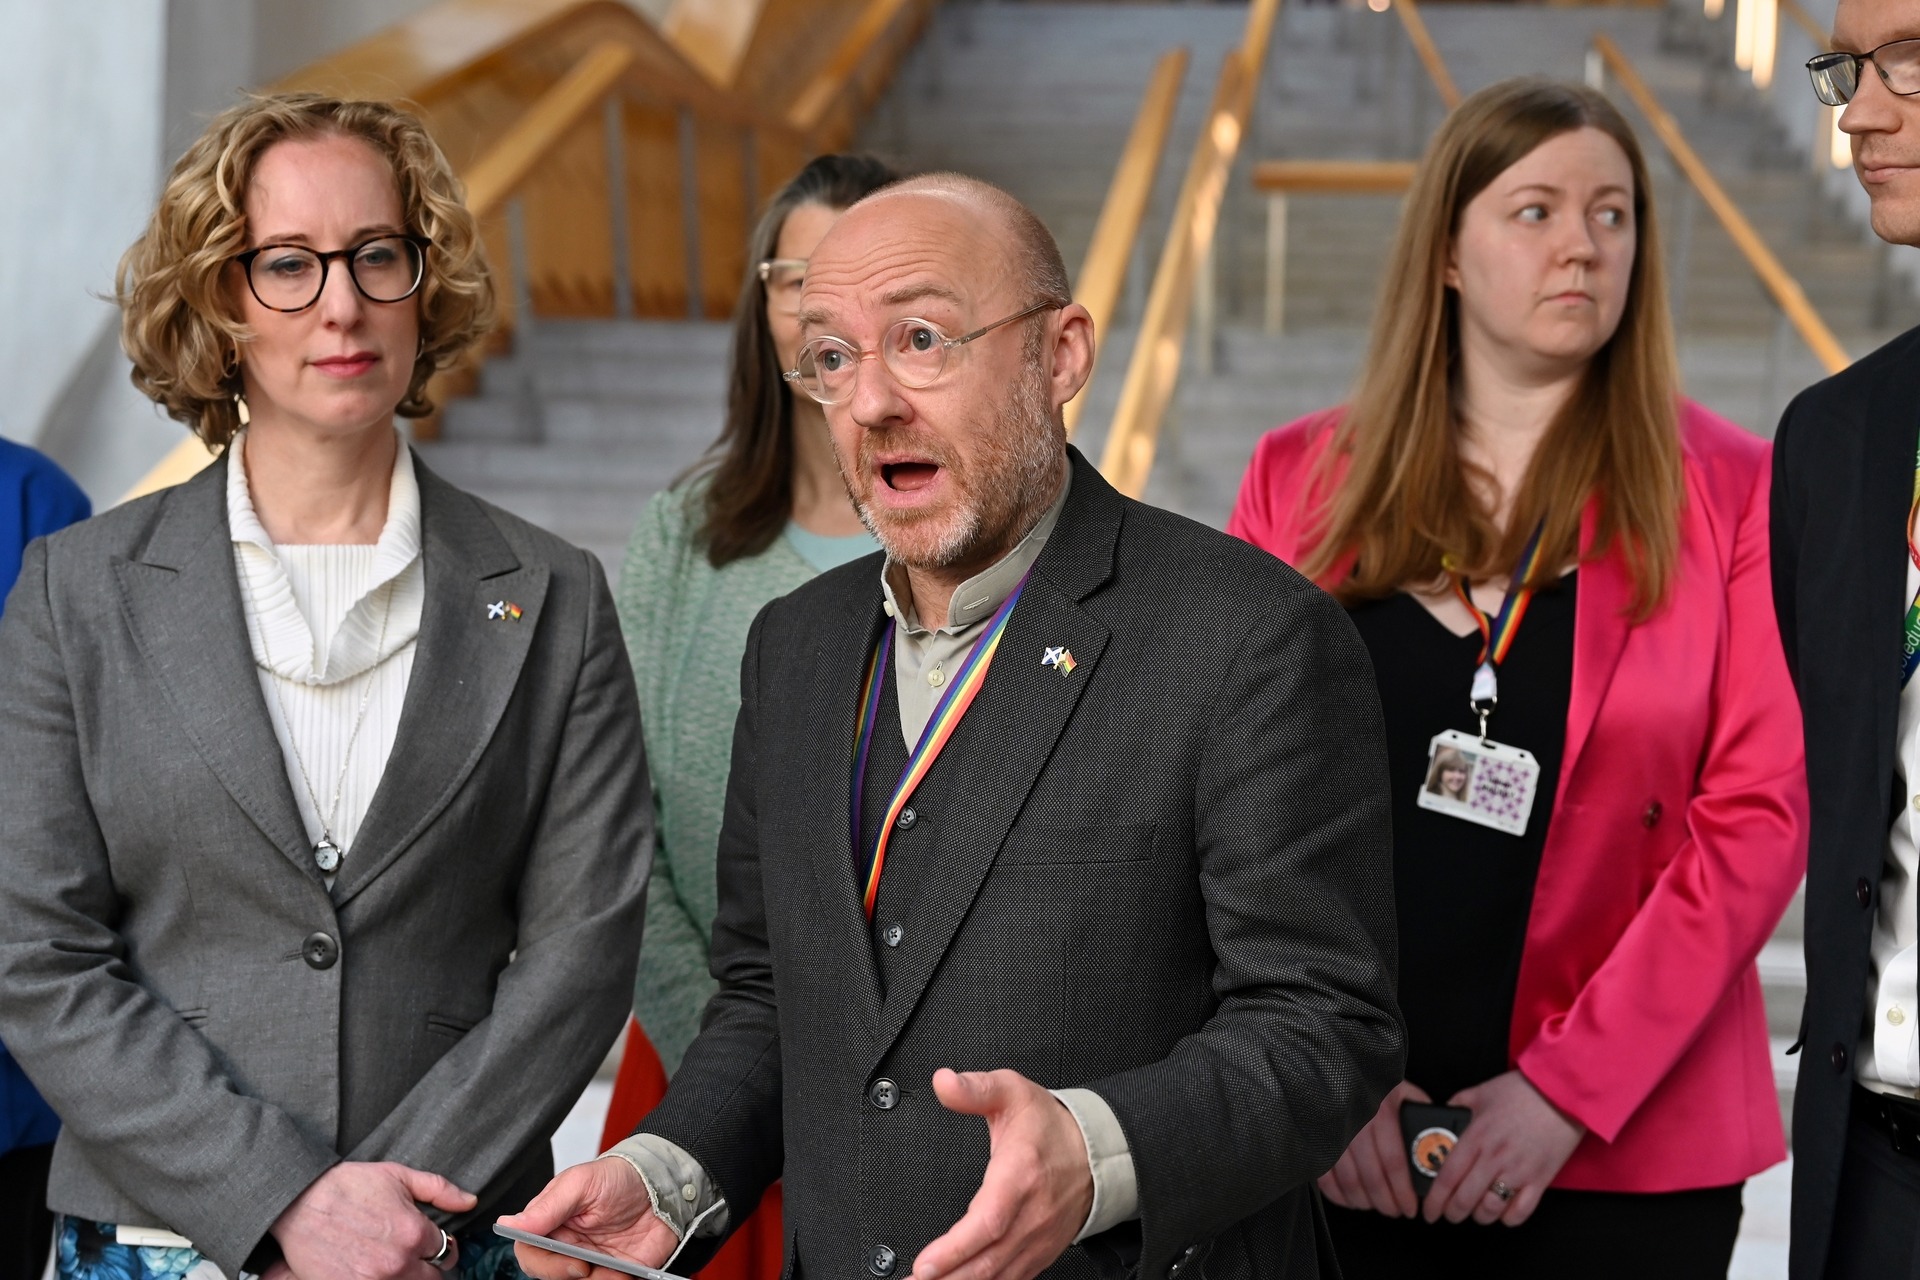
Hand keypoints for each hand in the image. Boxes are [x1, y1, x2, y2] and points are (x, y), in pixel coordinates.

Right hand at [272, 1162, 475, 1279]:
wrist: (299, 1203)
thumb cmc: (348, 1186)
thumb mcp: (398, 1176)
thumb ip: (440, 1190)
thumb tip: (470, 1202)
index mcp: (414, 1233)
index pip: (447, 1253)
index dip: (441, 1248)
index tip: (432, 1246)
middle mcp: (397, 1263)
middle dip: (428, 1269)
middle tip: (414, 1257)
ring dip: (407, 1276)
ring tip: (394, 1263)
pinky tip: (373, 1270)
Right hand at [498, 1156, 679, 1279]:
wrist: (662, 1185)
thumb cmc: (617, 1177)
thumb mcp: (580, 1183)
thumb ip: (547, 1207)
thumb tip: (509, 1223)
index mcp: (552, 1225)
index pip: (530, 1254)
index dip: (543, 1265)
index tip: (569, 1261)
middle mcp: (568, 1247)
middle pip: (552, 1275)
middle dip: (569, 1276)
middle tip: (588, 1266)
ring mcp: (592, 1262)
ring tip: (616, 1269)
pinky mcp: (616, 1273)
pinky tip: (628, 1272)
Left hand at [911, 1069, 1093, 1279]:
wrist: (1097, 1152)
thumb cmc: (1052, 1127)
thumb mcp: (1012, 1093)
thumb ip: (974, 1088)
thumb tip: (944, 1083)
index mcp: (1020, 1174)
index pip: (988, 1221)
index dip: (955, 1248)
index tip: (926, 1262)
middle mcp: (1030, 1213)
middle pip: (988, 1260)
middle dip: (948, 1277)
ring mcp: (1037, 1238)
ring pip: (998, 1275)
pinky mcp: (1040, 1252)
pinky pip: (1012, 1278)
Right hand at [1316, 1080, 1428, 1217]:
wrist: (1346, 1069)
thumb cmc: (1380, 1085)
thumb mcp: (1407, 1093)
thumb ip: (1424, 1116)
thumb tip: (1443, 1146)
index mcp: (1382, 1110)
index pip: (1394, 1162)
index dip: (1403, 1191)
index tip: (1411, 1207)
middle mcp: (1356, 1120)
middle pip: (1372, 1177)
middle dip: (1387, 1202)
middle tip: (1396, 1211)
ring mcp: (1334, 1131)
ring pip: (1349, 1180)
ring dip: (1364, 1201)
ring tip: (1376, 1206)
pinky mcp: (1319, 1139)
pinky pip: (1325, 1175)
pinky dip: (1338, 1194)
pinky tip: (1351, 1199)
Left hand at [1421, 1070, 1585, 1226]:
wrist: (1561, 1093)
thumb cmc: (1522, 1091)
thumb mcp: (1481, 1092)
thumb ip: (1458, 1105)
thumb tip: (1444, 1116)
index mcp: (1477, 1136)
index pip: (1447, 1176)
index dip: (1434, 1199)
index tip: (1428, 1209)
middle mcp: (1495, 1157)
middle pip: (1465, 1198)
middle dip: (1452, 1212)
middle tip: (1448, 1214)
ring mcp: (1519, 1171)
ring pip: (1491, 1208)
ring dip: (1478, 1216)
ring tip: (1474, 1211)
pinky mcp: (1540, 1180)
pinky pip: (1521, 1211)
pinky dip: (1508, 1218)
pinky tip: (1502, 1211)